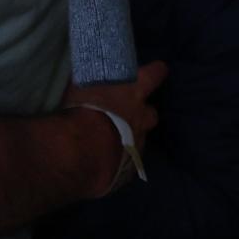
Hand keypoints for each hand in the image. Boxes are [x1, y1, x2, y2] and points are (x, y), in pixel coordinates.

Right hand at [62, 61, 167, 193]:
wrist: (83, 152)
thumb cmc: (82, 111)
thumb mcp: (80, 86)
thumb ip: (88, 79)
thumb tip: (85, 70)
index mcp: (132, 93)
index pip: (153, 75)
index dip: (155, 72)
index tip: (158, 69)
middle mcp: (140, 118)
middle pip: (151, 113)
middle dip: (143, 112)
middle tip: (128, 112)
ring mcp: (138, 145)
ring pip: (139, 138)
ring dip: (130, 136)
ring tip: (112, 137)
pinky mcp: (130, 168)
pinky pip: (128, 160)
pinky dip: (120, 157)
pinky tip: (106, 157)